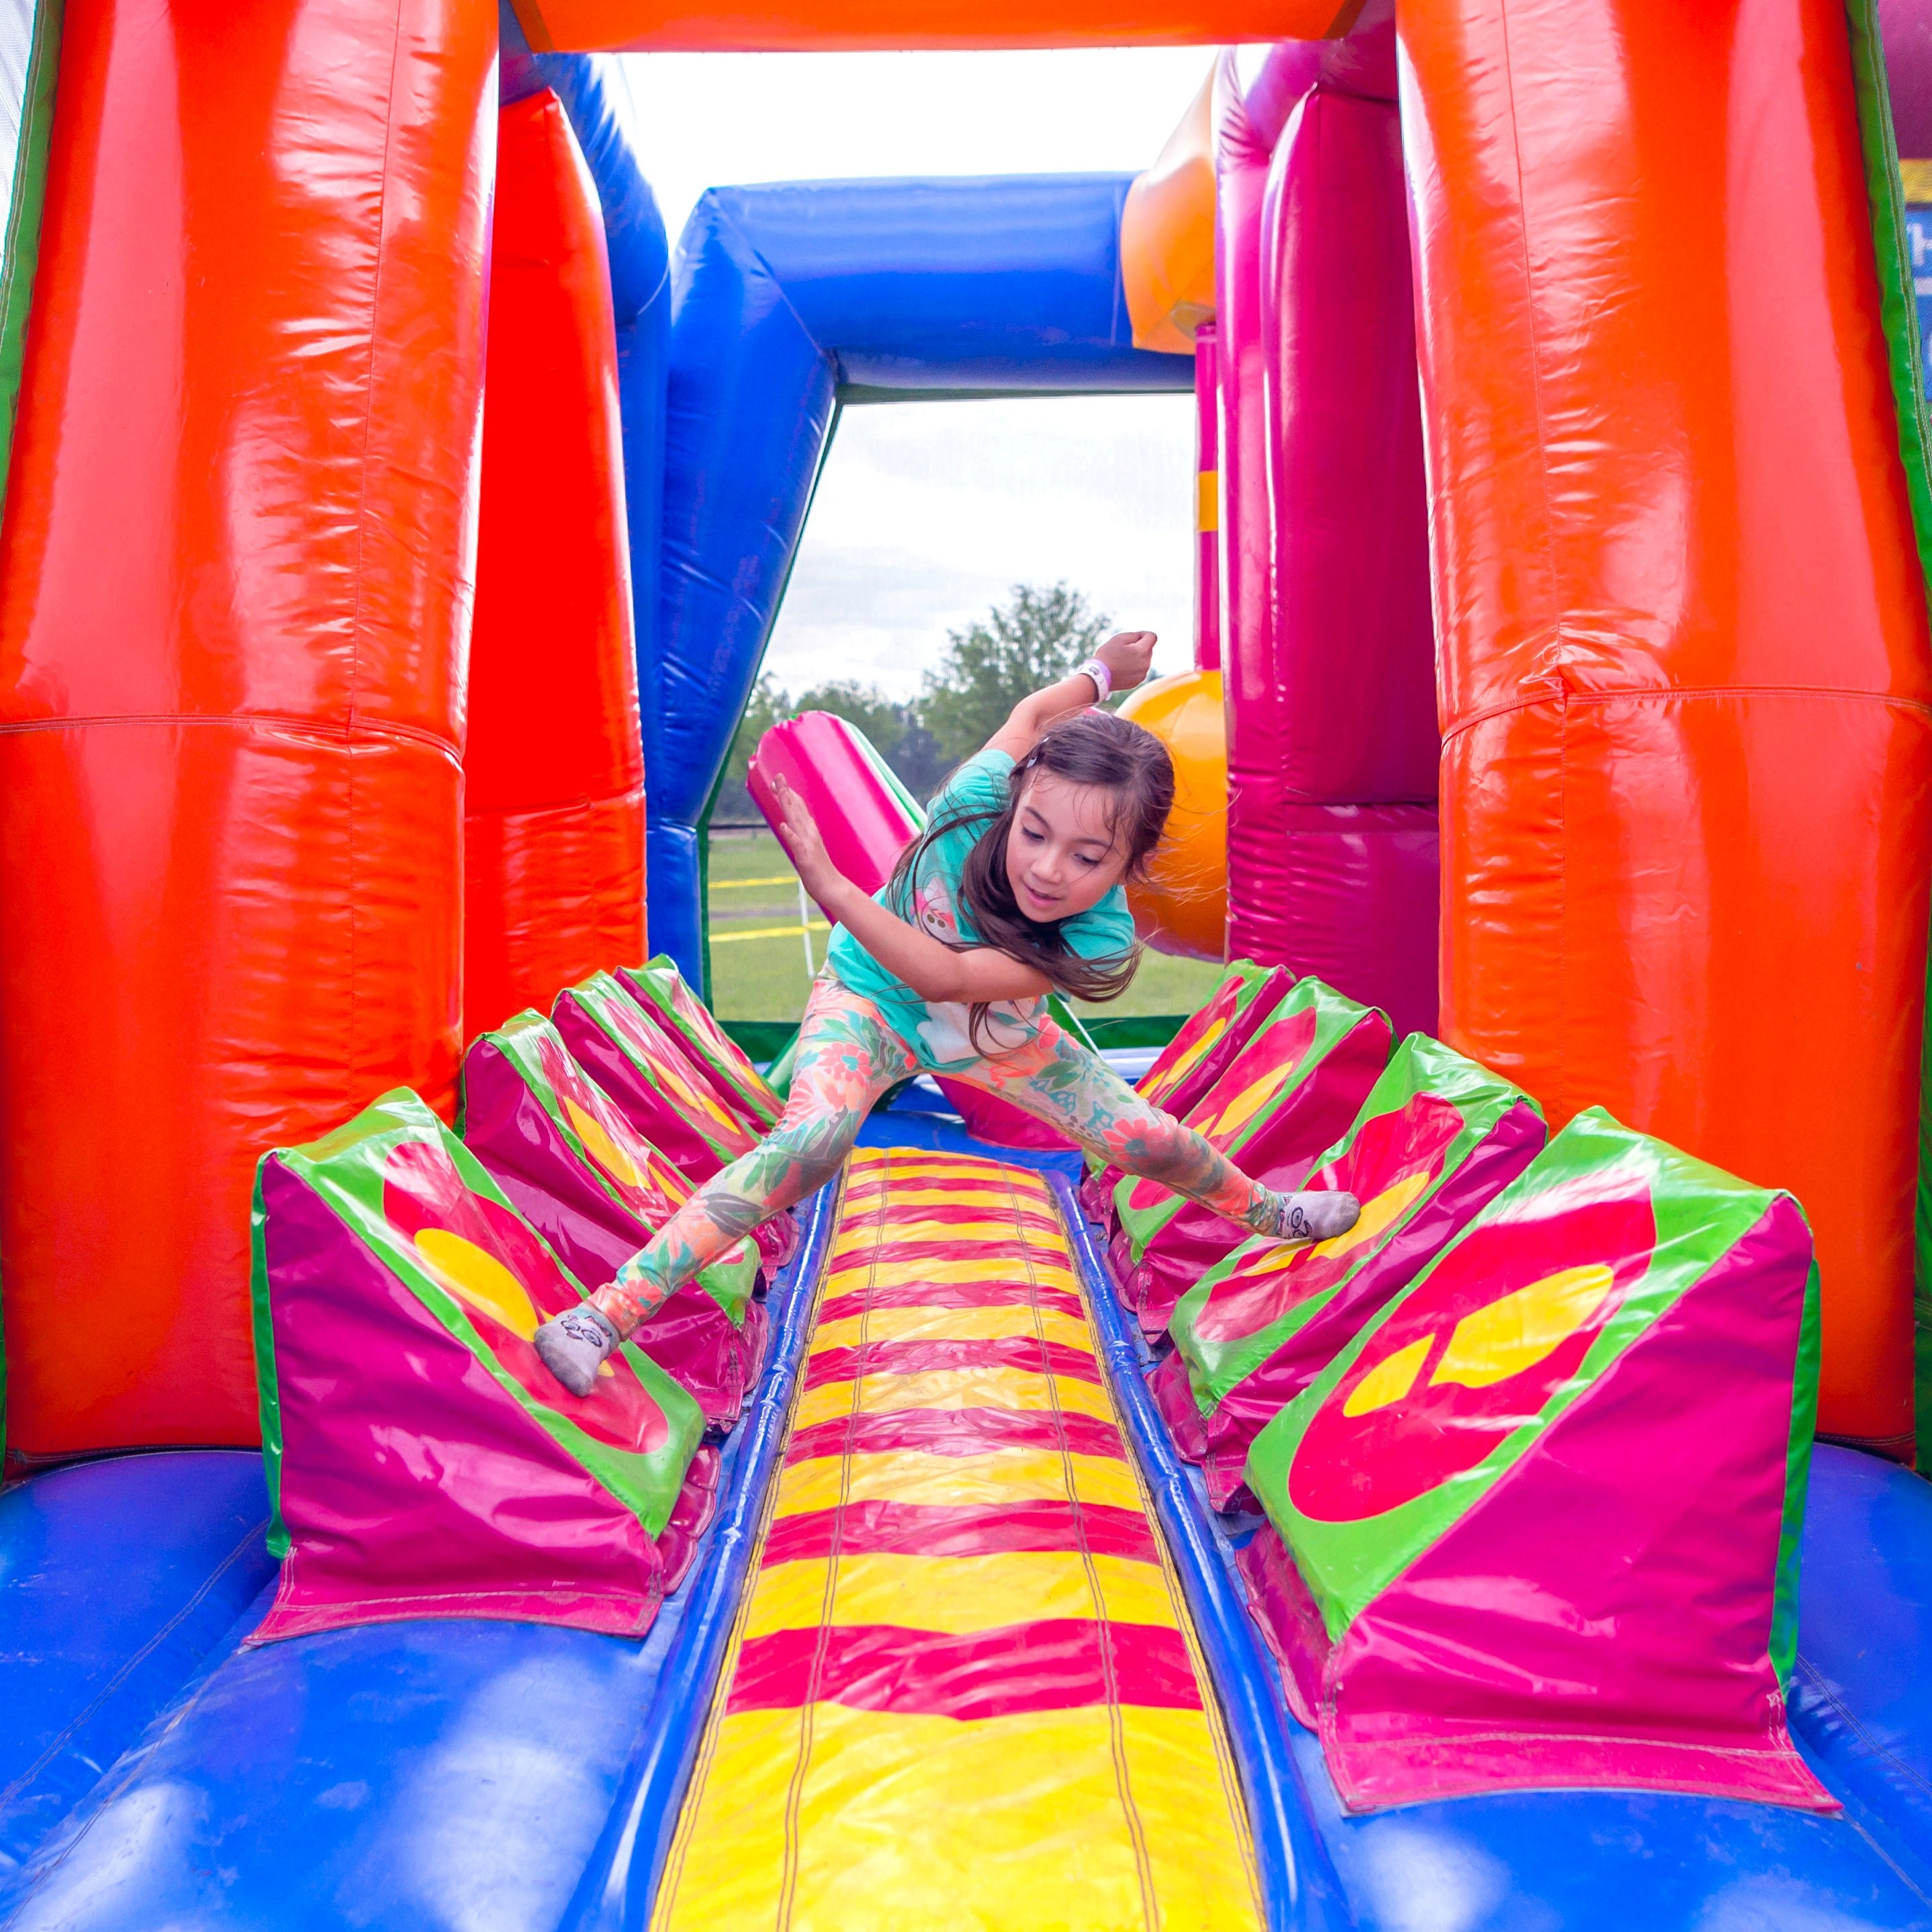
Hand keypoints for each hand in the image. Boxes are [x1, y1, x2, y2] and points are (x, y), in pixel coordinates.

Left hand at [770, 775, 841, 901]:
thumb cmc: (819, 869)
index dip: (787, 794)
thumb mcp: (808, 847)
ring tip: (779, 790)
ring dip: (787, 804)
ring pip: (795, 820)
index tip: (776, 781)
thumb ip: (801, 833)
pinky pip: (797, 844)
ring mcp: (808, 844)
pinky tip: (783, 825)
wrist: (832, 888)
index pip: (797, 808)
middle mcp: (809, 833)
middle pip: (795, 809)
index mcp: (809, 831)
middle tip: (777, 776)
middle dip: (785, 792)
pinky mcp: (806, 858)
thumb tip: (791, 822)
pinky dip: (790, 834)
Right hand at [1095, 630, 1155, 695]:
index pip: (1152, 637)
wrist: (1098, 677)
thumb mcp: (1119, 638)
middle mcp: (1146, 664)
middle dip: (1139, 647)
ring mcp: (1142, 674)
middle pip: (1148, 649)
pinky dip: (1133, 668)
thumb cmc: (1107, 655)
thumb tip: (1142, 637)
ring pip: (1144, 660)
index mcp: (1143, 651)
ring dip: (1136, 658)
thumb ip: (1135, 635)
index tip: (1133, 638)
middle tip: (1123, 651)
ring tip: (1121, 661)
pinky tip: (1121, 669)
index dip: (1143, 634)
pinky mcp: (1137, 681)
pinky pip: (1139, 670)